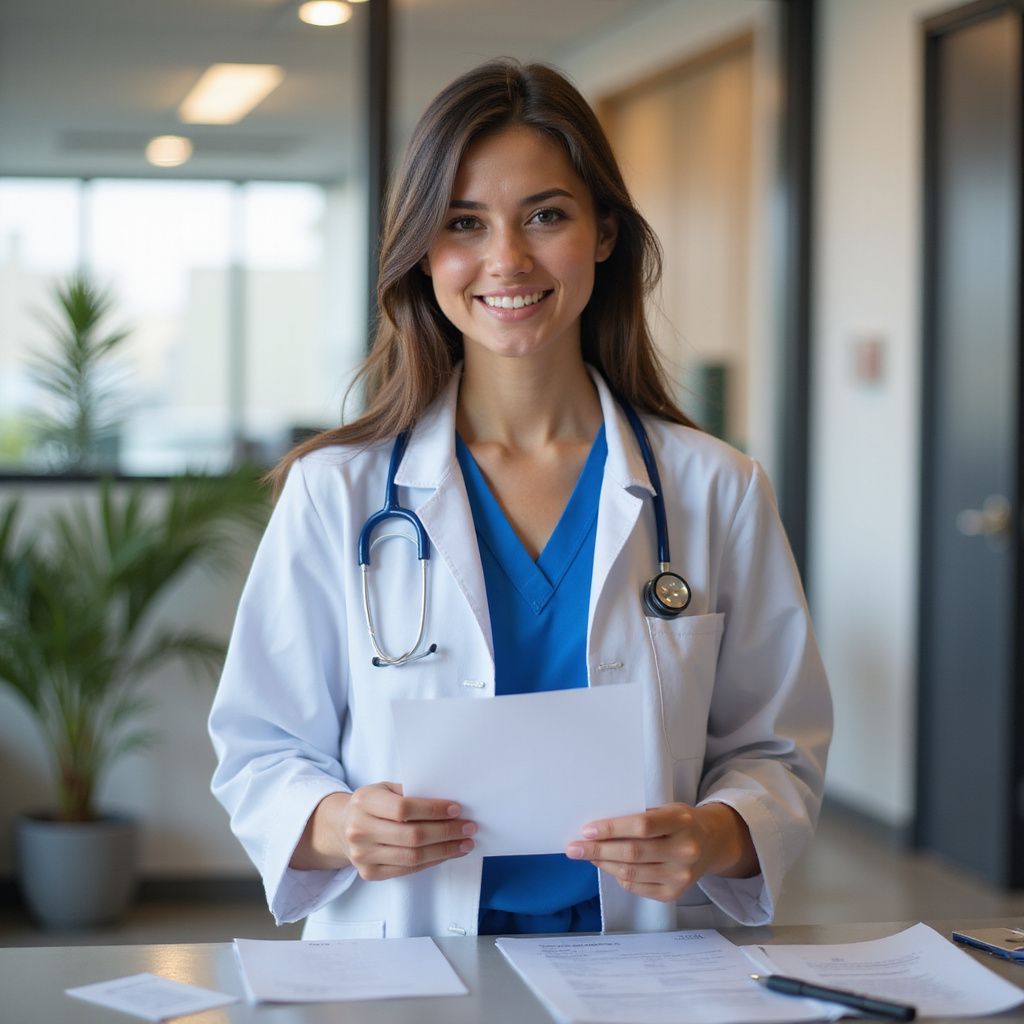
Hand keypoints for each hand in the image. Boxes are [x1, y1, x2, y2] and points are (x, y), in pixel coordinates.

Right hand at [290, 783, 475, 879]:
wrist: (342, 827)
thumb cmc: (372, 804)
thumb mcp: (385, 788)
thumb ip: (410, 792)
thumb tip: (448, 802)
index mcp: (364, 801)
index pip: (403, 808)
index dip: (433, 810)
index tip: (456, 809)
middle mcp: (360, 829)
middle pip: (411, 836)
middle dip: (446, 832)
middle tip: (469, 827)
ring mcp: (362, 855)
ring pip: (412, 857)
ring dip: (444, 850)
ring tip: (464, 843)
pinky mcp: (369, 873)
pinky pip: (407, 870)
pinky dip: (431, 862)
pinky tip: (446, 853)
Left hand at [564, 802, 756, 901]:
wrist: (711, 843)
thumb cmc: (679, 821)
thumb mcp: (665, 808)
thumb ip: (638, 817)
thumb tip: (596, 829)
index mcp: (681, 821)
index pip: (642, 826)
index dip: (612, 829)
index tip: (586, 830)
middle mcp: (685, 850)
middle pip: (633, 853)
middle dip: (598, 851)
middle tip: (574, 848)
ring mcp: (681, 876)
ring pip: (631, 873)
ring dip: (603, 864)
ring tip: (587, 856)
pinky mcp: (674, 894)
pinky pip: (636, 887)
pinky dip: (617, 876)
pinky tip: (607, 866)